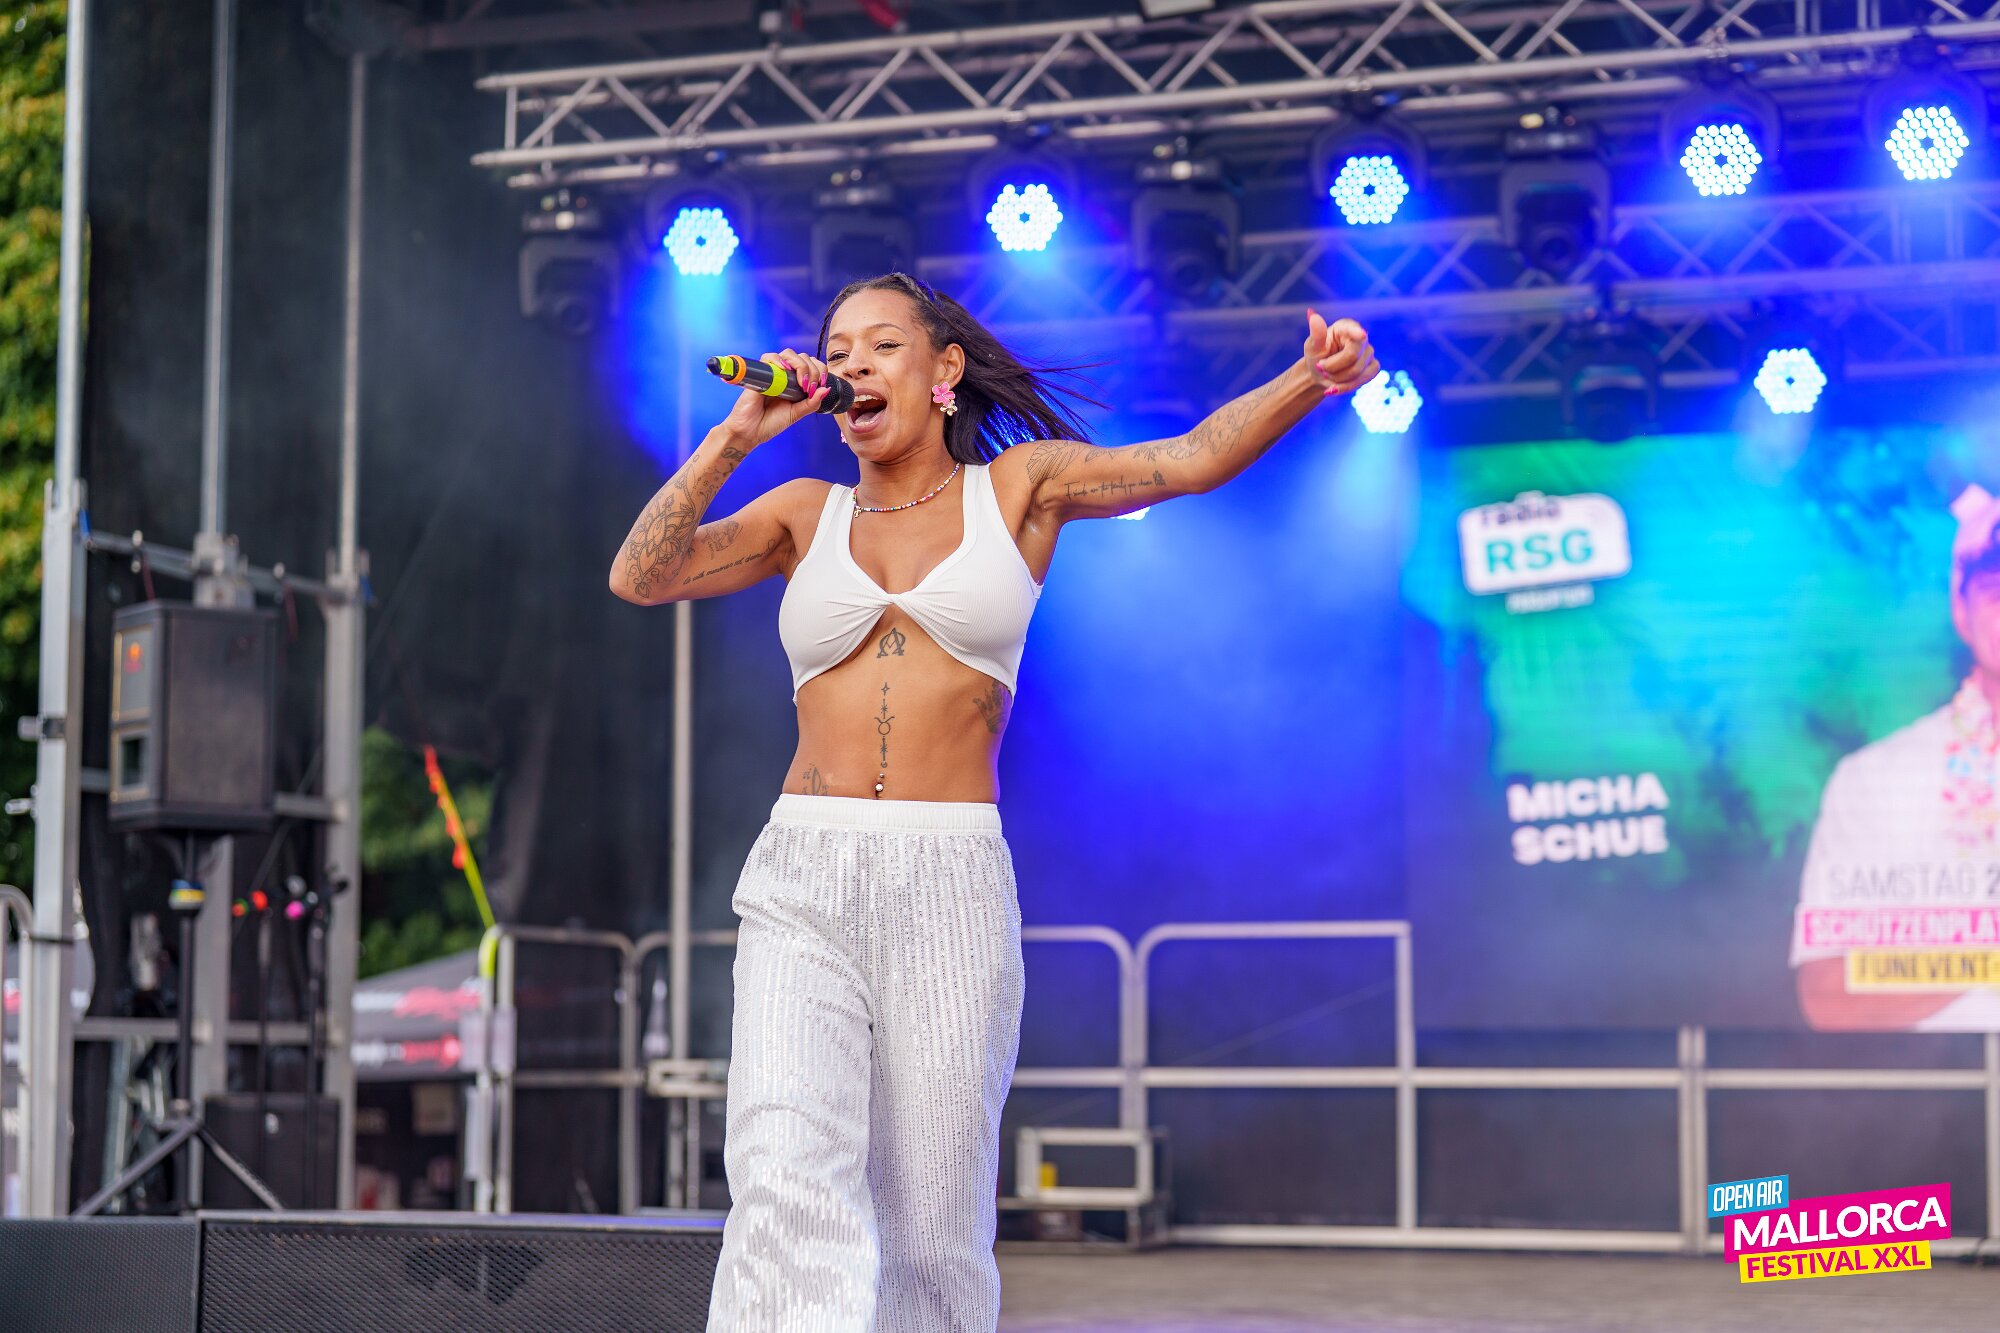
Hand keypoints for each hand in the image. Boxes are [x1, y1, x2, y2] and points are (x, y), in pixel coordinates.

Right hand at [719, 347, 833, 447]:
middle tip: (809, 388)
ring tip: (801, 382)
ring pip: (788, 354)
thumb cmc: (771, 423)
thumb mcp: (796, 414)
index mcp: (795, 383)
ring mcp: (772, 373)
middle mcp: (784, 375)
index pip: (811, 365)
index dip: (820, 370)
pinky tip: (785, 369)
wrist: (751, 431)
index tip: (821, 384)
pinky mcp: (759, 374)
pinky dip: (778, 360)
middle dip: (813, 370)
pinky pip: (768, 358)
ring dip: (800, 365)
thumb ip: (812, 403)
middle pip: (803, 357)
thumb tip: (827, 389)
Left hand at [1304, 311, 1379, 397]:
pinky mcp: (1373, 367)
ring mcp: (1369, 352)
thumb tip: (1312, 314)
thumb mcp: (1312, 346)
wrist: (1320, 374)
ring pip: (1357, 371)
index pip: (1353, 330)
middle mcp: (1361, 337)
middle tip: (1319, 367)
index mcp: (1345, 327)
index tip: (1361, 335)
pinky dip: (1346, 386)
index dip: (1357, 333)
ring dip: (1337, 379)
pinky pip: (1363, 379)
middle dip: (1333, 367)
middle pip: (1352, 357)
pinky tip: (1335, 386)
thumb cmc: (1316, 356)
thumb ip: (1316, 334)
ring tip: (1326, 374)